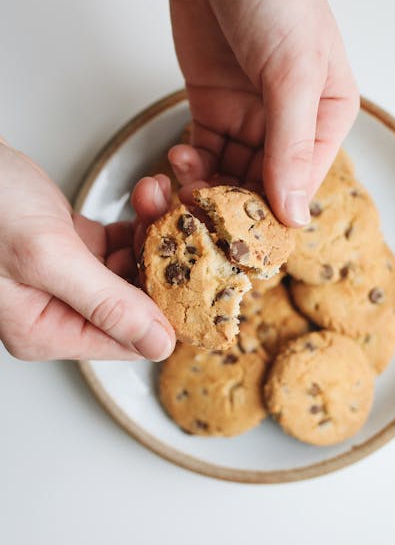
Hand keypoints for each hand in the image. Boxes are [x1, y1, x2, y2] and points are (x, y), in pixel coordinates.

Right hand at [0, 138, 174, 360]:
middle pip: (134, 304)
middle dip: (163, 264)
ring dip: (152, 235)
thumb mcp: (46, 257)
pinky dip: (135, 222)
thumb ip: (104, 303)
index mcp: (46, 330)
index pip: (128, 341)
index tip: (199, 278)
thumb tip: (157, 344)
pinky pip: (117, 244)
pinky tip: (144, 199)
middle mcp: (56, 311)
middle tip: (180, 227)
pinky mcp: (66, 246)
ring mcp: (62, 278)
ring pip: (130, 269)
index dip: (169, 311)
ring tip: (158, 200)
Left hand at [153, 0, 358, 225]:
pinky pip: (202, 154)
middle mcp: (289, 125)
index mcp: (326, 118)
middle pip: (262, 188)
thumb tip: (295, 214)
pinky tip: (177, 164)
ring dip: (203, 190)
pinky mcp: (212, 108)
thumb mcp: (292, 70)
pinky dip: (187, 167)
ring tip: (181, 188)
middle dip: (230, 206)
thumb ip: (292, 146)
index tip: (241, 238)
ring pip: (227, 176)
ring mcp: (248, 117)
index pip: (302, 185)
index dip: (271, 215)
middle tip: (199, 218)